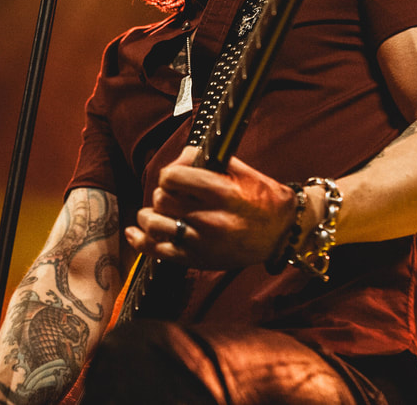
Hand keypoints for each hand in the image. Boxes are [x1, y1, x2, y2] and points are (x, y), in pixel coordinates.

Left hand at [124, 147, 295, 268]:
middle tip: (173, 194)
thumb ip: (207, 159)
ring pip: (154, 225)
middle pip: (161, 199)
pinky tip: (135, 232)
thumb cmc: (262, 198)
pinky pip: (158, 251)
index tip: (176, 177)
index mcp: (222, 193)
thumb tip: (179, 156)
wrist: (282, 233)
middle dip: (163, 192)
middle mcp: (210, 219)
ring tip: (155, 212)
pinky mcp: (197, 260)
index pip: (172, 177)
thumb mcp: (241, 171)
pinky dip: (141, 240)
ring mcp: (202, 243)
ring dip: (150, 215)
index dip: (170, 174)